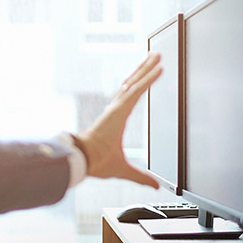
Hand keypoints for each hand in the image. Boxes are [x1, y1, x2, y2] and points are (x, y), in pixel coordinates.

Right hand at [76, 53, 162, 187]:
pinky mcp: (119, 109)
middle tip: (154, 58)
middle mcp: (115, 109)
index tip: (145, 75)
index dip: (138, 84)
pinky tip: (158, 69)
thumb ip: (141, 177)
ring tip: (157, 56)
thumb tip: (155, 186)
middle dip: (143, 70)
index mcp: (115, 119)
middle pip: (132, 84)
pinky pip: (137, 90)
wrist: (84, 161)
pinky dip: (148, 79)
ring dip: (147, 69)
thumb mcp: (124, 169)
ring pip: (135, 83)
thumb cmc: (96, 162)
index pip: (129, 97)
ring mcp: (117, 108)